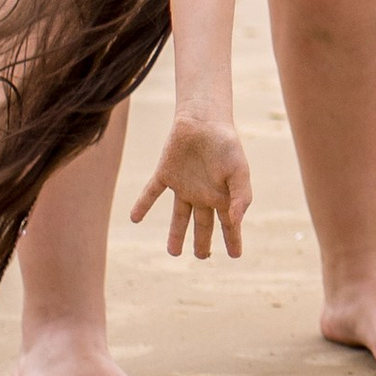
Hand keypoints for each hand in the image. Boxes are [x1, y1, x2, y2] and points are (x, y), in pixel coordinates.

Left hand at [129, 117, 252, 259]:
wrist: (204, 119)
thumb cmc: (226, 144)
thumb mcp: (239, 170)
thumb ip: (240, 197)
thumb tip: (234, 222)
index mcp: (222, 195)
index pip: (229, 224)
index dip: (233, 240)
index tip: (235, 256)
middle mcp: (203, 194)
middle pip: (203, 224)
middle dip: (203, 242)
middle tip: (202, 257)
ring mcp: (184, 186)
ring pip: (179, 216)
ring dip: (175, 234)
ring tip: (173, 253)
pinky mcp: (165, 174)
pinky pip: (151, 193)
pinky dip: (143, 205)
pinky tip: (134, 218)